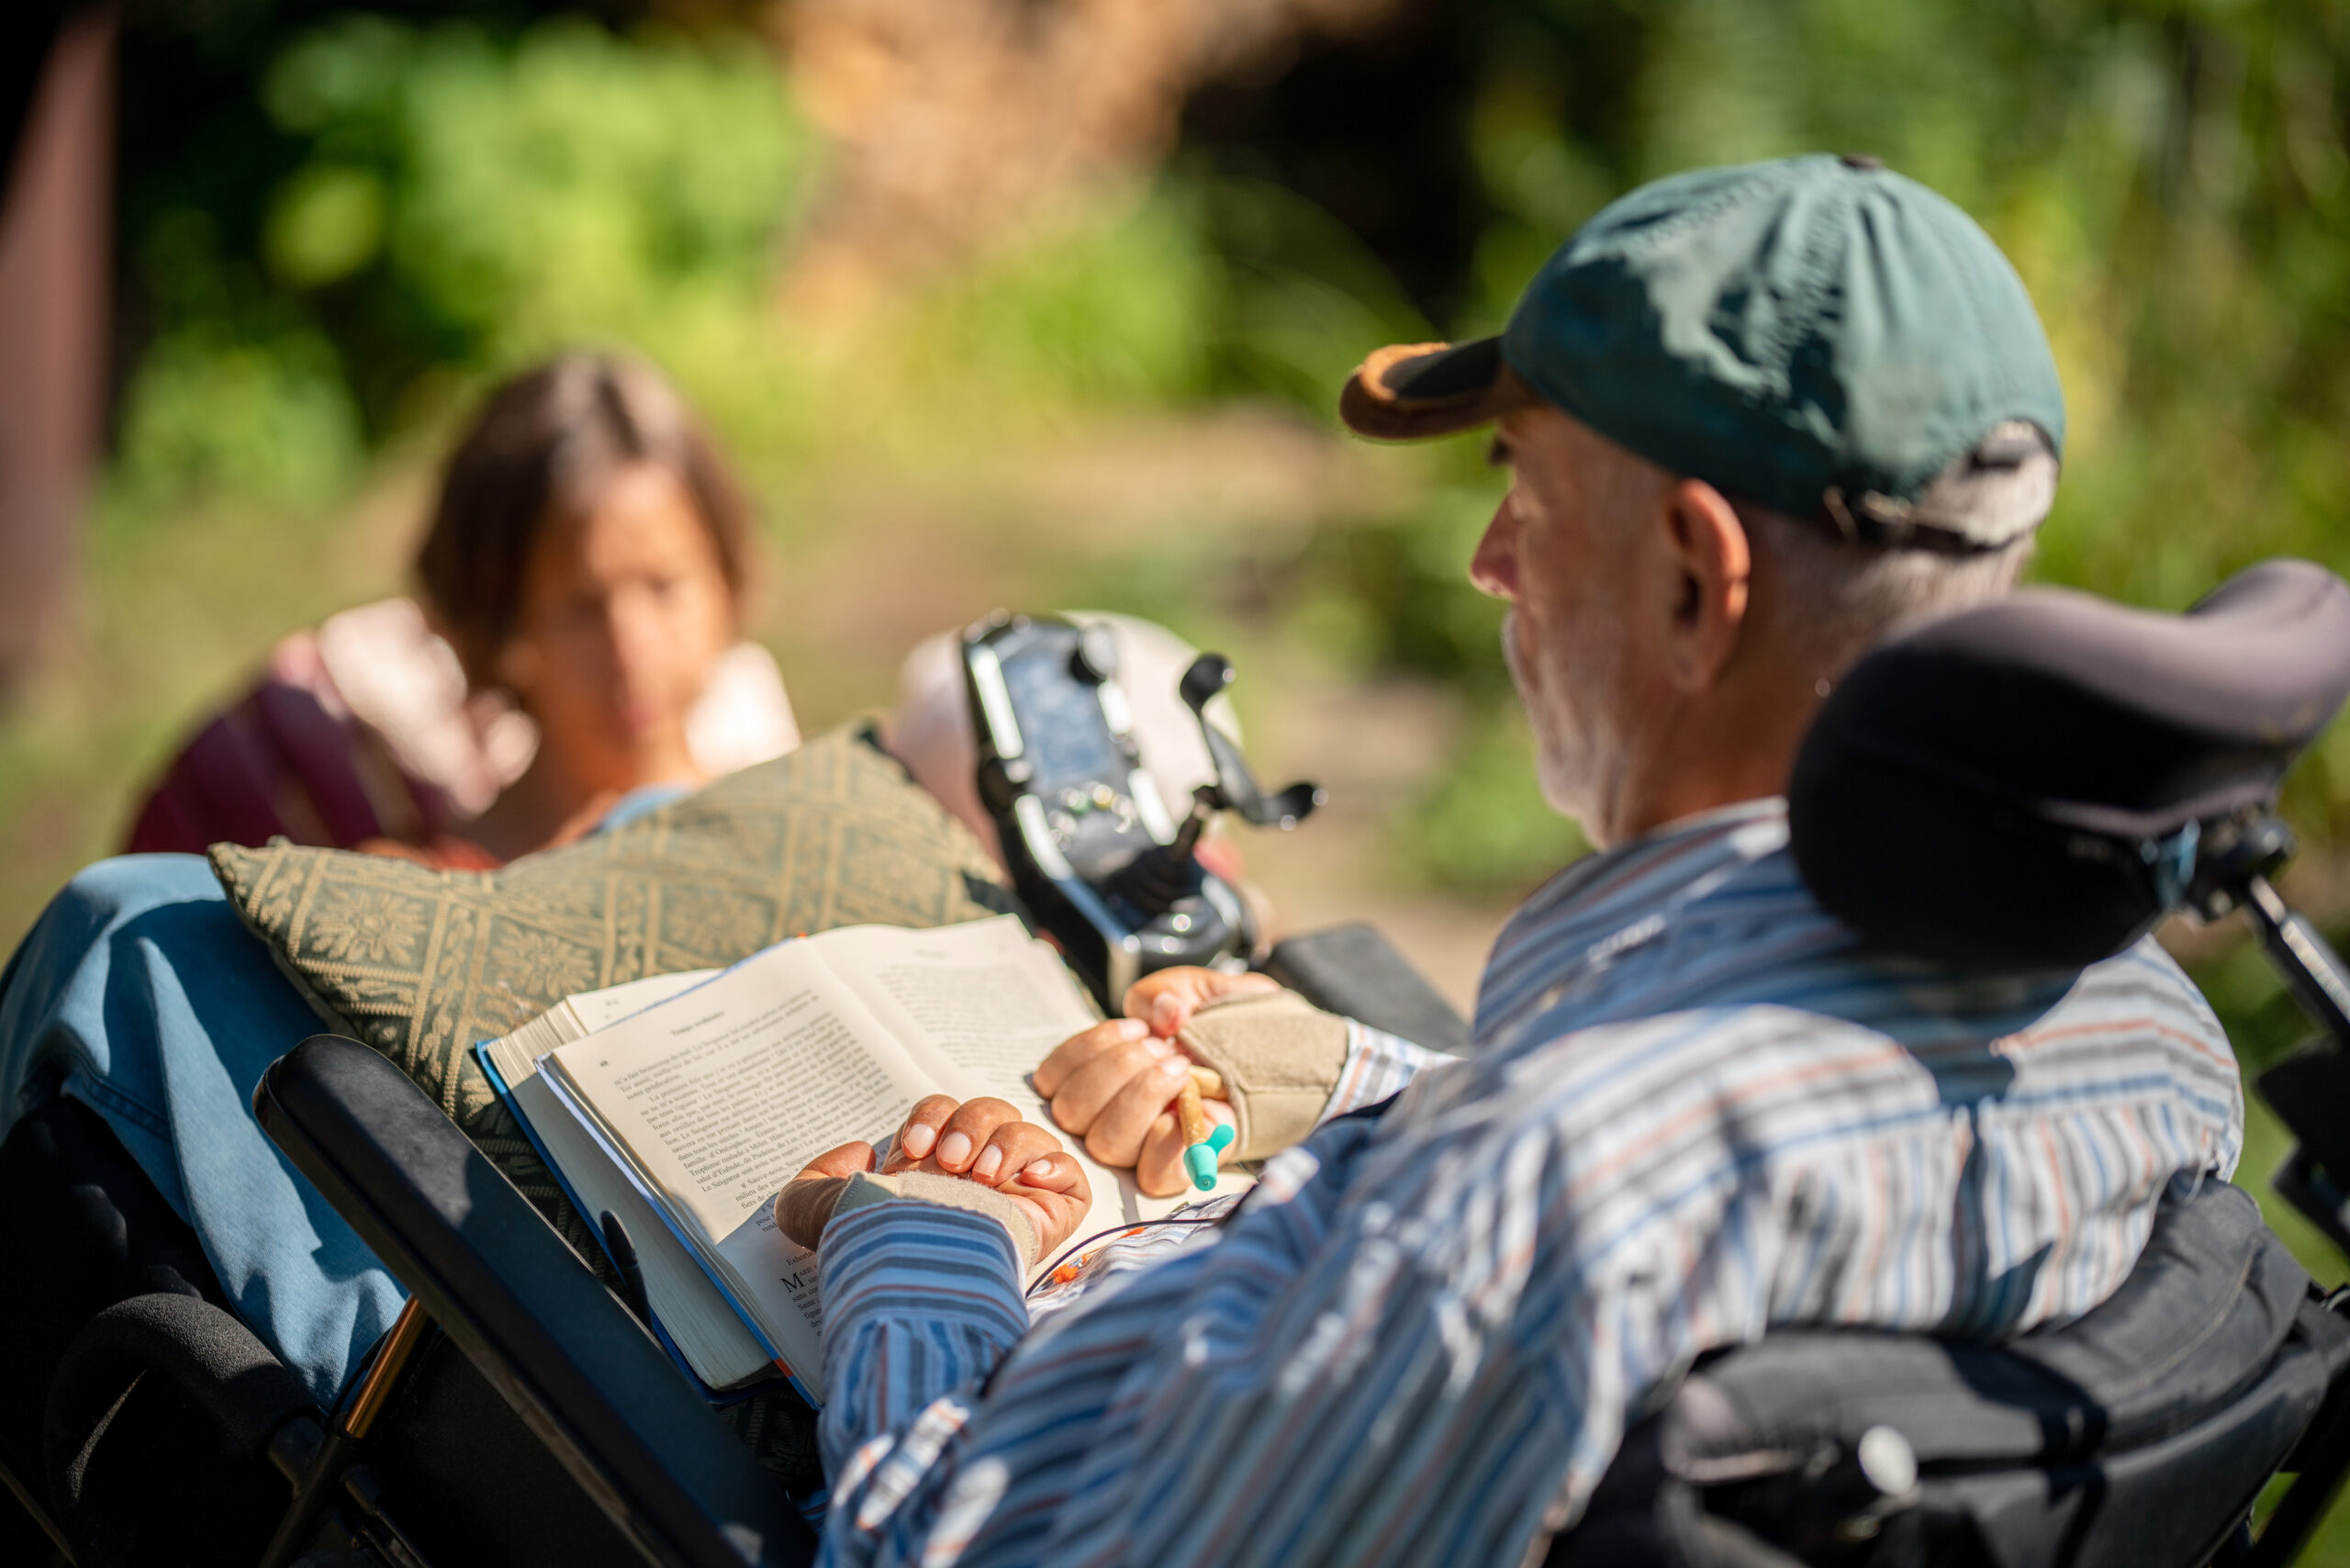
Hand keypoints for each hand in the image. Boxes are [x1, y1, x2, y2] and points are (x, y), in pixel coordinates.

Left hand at [773, 1096, 1090, 1255]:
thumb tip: (859, 1154)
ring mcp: (1018, 1195)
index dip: (933, 1116)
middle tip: (949, 1163)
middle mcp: (977, 1178)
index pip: (944, 1114)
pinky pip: (1069, 1172)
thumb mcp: (813, 1212)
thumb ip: (814, 1180)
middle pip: (990, 1111)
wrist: (917, 1279)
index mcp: (932, 1171)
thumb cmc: (870, 1251)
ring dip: (1006, 1143)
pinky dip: (1052, 1164)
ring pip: (1029, 1134)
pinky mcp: (1053, 1213)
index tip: (914, 1149)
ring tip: (982, 1178)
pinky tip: (1025, 1181)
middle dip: (969, 1124)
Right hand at [1033, 968, 1271, 1195]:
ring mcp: (1144, 1144)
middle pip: (1072, 1111)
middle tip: (1164, 1050)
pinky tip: (1192, 1108)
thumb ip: (1171, 991)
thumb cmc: (1228, 1022)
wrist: (1282, 1052)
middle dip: (1117, 1070)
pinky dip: (1168, 1142)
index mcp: (1103, 1071)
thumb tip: (1165, 1013)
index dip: (1086, 1050)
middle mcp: (1113, 1112)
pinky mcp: (1179, 1168)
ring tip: (1181, 1068)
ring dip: (1141, 1096)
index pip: (1053, 1076)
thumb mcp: (1200, 990)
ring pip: (1106, 1142)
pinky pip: (1152, 1174)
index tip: (1138, 1028)